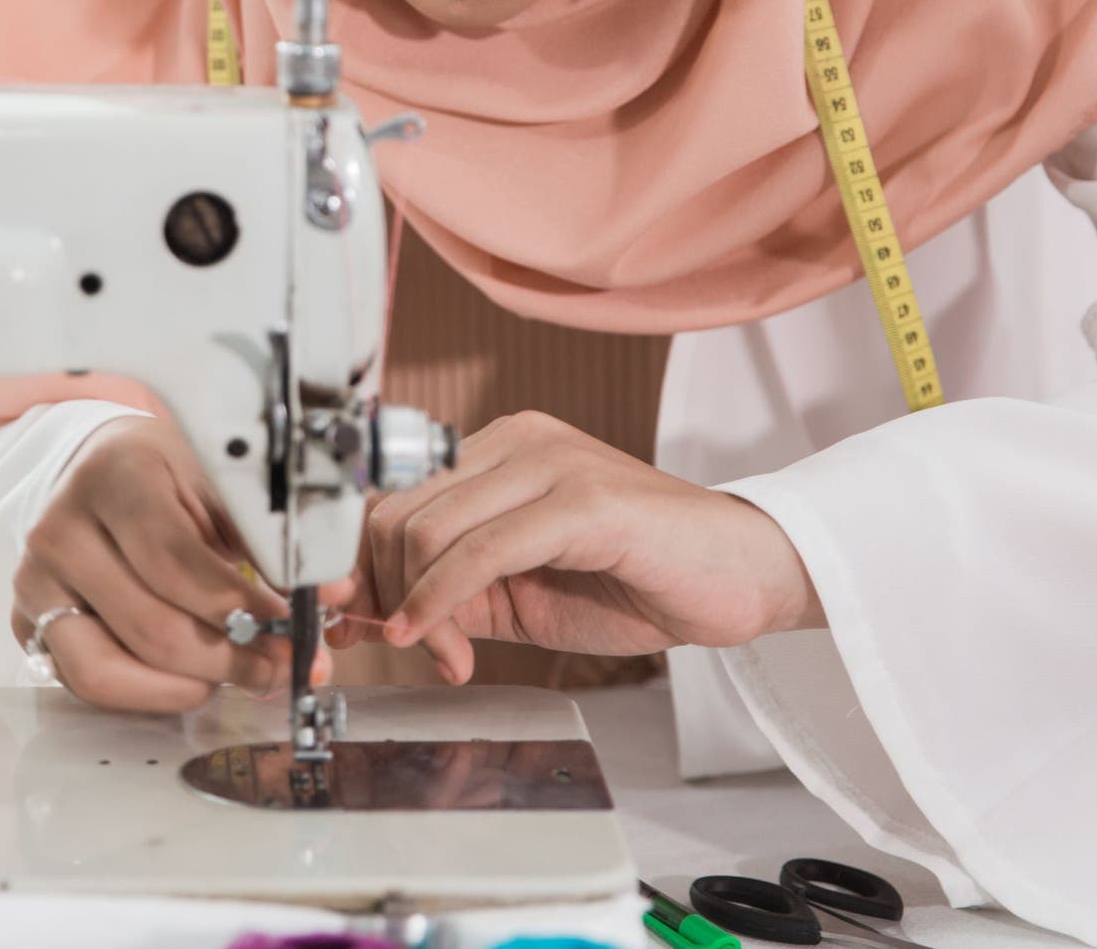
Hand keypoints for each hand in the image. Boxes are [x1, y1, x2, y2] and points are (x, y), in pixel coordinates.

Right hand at [12, 416, 347, 711]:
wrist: (98, 468)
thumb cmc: (166, 475)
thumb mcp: (217, 485)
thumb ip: (270, 541)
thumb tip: (332, 597)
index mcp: (114, 477)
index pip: (177, 564)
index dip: (242, 608)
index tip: (293, 630)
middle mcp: (60, 529)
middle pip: (150, 626)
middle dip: (229, 659)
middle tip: (280, 667)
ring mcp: (35, 581)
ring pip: (106, 669)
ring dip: (186, 686)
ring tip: (238, 676)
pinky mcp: (26, 623)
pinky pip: (84, 682)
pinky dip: (147, 693)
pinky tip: (192, 678)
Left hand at [335, 411, 821, 682]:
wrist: (738, 578)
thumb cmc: (636, 581)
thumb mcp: (515, 591)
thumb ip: (447, 593)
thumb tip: (365, 615)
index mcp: (497, 448)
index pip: (390, 498)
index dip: (361, 566)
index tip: (358, 622)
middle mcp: (516, 439)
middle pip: (395, 512)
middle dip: (384, 592)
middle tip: (409, 648)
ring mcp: (549, 462)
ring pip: (427, 529)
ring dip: (417, 609)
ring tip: (448, 655)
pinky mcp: (580, 500)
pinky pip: (477, 551)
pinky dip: (440, 601)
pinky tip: (440, 644)